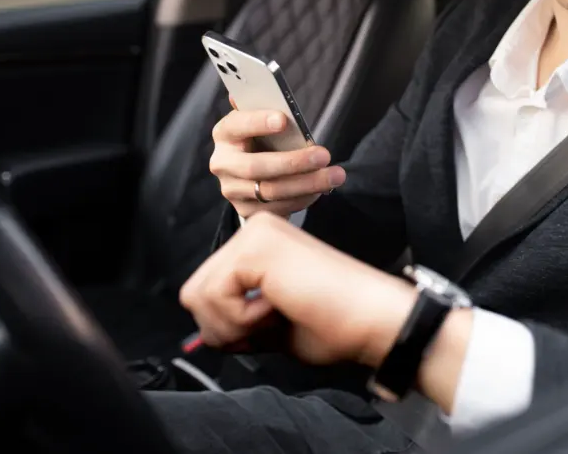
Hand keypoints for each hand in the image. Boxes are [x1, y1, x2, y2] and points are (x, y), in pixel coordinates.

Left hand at [178, 212, 471, 411]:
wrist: (373, 320)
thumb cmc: (336, 325)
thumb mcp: (270, 326)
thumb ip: (236, 321)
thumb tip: (201, 336)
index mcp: (259, 244)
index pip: (206, 290)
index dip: (229, 327)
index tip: (272, 326)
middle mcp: (254, 230)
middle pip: (193, 293)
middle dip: (225, 327)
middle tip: (272, 323)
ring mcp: (254, 235)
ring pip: (197, 296)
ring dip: (235, 325)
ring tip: (278, 314)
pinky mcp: (256, 248)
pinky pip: (214, 296)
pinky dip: (242, 319)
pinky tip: (279, 307)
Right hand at [209, 97, 345, 218]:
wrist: (250, 174)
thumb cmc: (262, 138)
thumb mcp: (260, 121)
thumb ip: (264, 107)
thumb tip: (265, 85)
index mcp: (225, 134)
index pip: (237, 125)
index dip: (258, 122)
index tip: (283, 119)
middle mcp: (223, 164)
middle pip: (257, 166)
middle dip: (294, 162)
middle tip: (324, 155)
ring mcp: (233, 191)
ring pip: (272, 191)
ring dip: (308, 184)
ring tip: (335, 175)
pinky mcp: (247, 211)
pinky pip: (278, 208)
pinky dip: (303, 198)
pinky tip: (322, 188)